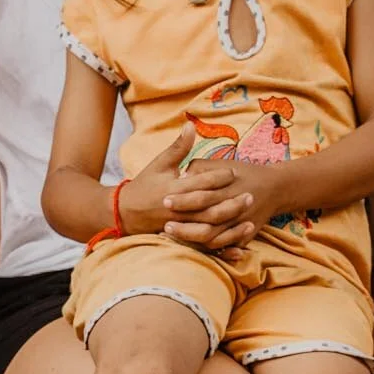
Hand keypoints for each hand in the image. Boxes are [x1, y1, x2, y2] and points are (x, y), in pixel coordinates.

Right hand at [118, 131, 243, 241]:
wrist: (123, 214)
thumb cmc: (144, 186)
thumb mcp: (159, 164)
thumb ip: (178, 147)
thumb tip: (191, 125)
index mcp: (174, 189)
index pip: (201, 183)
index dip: (219, 177)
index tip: (233, 171)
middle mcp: (178, 210)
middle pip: (209, 208)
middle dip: (231, 204)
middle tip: (250, 196)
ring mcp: (180, 228)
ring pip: (209, 230)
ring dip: (230, 227)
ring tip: (250, 221)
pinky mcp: (180, 240)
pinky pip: (204, 246)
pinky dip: (221, 248)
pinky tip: (238, 246)